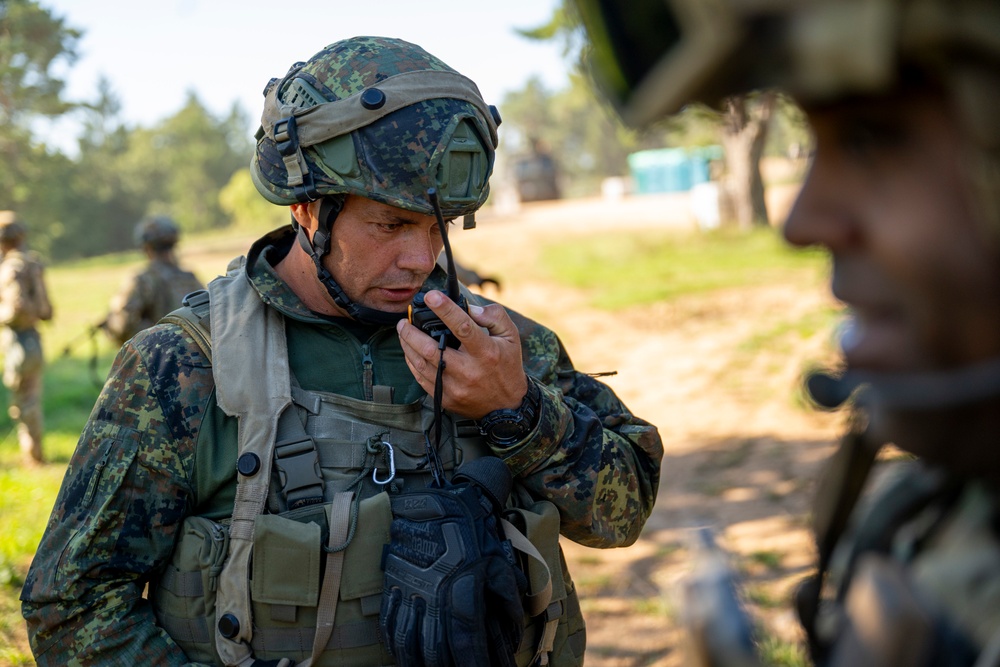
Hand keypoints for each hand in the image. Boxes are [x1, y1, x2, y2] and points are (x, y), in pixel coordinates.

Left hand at [397, 290, 527, 419]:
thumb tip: (470, 308)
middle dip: (412, 332)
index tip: (431, 296)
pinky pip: (421, 379)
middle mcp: (469, 371)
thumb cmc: (507, 366)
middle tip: (404, 320)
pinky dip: (412, 363)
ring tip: (403, 332)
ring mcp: (455, 387)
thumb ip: (493, 316)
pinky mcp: (446, 399)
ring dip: (408, 346)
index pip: (462, 327)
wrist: (507, 406)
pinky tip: (410, 352)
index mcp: (485, 352)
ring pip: (422, 364)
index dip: (445, 309)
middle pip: (431, 349)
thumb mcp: (510, 336)